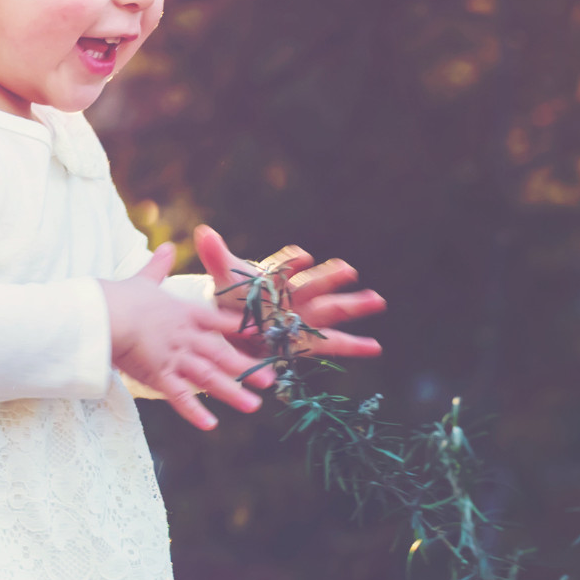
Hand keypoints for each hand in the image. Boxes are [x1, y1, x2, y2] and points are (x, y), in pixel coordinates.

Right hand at [101, 243, 276, 430]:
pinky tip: (211, 425)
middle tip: (271, 381)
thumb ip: (158, 266)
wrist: (104, 314)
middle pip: (223, 354)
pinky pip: (180, 397)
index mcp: (184, 313)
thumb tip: (166, 247)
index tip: (261, 338)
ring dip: (233, 392)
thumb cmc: (119, 296)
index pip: (220, 322)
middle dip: (248, 368)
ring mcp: (175, 357)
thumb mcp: (143, 278)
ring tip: (253, 405)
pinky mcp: (159, 375)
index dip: (242, 330)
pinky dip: (195, 412)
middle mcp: (186, 336)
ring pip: (210, 377)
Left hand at [193, 225, 384, 359]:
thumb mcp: (224, 281)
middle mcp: (295, 295)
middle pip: (313, 285)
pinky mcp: (309, 341)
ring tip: (376, 300)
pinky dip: (354, 346)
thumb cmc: (234, 298)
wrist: (237, 325)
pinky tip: (374, 347)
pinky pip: (332, 344)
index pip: (282, 267)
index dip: (291, 262)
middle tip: (349, 270)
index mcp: (275, 279)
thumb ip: (217, 258)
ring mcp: (305, 318)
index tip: (301, 256)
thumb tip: (203, 232)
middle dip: (330, 279)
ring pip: (330, 311)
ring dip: (353, 305)